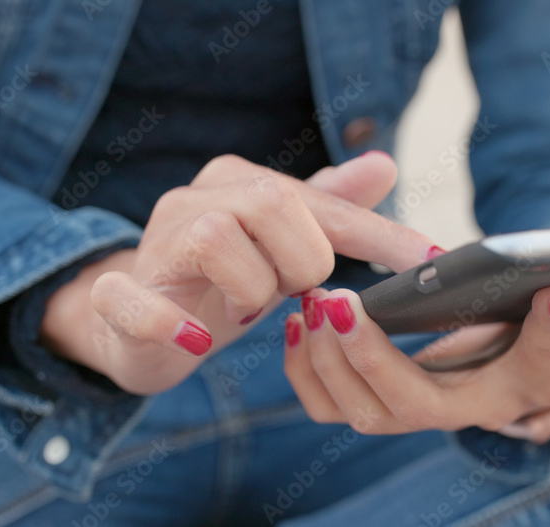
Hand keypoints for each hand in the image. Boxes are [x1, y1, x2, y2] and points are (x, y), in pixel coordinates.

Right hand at [41, 153, 438, 394]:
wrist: (139, 324)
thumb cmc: (224, 281)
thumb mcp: (285, 248)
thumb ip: (331, 208)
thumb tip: (385, 164)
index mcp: (237, 182)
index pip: (322, 202)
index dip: (381, 236)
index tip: (433, 263)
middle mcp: (193, 200)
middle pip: (271, 203)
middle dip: (301, 259)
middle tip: (294, 292)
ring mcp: (152, 245)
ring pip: (216, 239)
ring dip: (250, 287)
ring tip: (249, 307)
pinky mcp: (116, 296)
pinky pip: (131, 298)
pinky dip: (169, 321)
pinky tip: (198, 338)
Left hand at [284, 280, 549, 440]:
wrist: (514, 335)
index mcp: (527, 385)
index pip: (538, 373)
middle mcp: (467, 407)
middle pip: (413, 406)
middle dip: (373, 360)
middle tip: (344, 304)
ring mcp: (416, 405)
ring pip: (362, 409)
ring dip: (331, 360)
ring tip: (316, 301)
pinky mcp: (377, 392)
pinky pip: (330, 400)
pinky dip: (308, 368)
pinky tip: (302, 315)